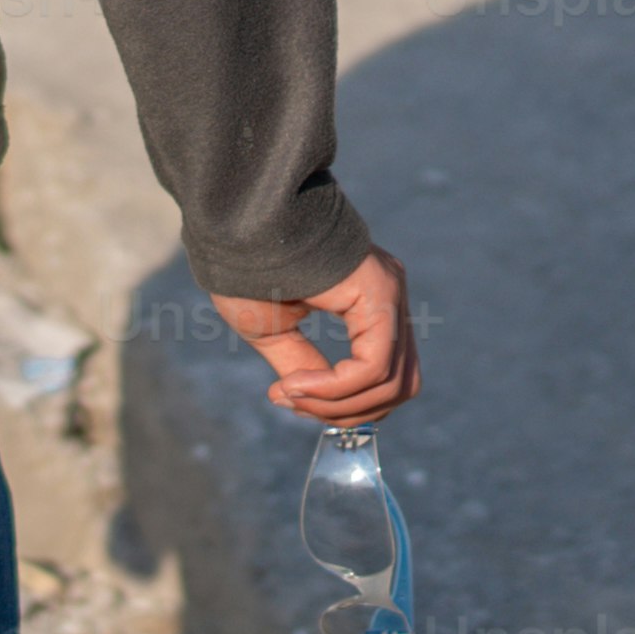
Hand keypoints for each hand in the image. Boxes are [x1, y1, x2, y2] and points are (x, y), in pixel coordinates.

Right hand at [213, 249, 413, 427]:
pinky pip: (374, 366)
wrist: (236, 223)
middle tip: (295, 403)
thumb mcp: (276, 332)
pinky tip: (298, 384)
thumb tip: (316, 402)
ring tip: (293, 393)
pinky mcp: (380, 294)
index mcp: (370, 301)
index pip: (383, 375)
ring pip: (391, 382)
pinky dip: (338, 388)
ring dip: (340, 404)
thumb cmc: (247, 267)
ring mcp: (389, 292)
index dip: (341, 405)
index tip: (287, 398)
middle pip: (398, 385)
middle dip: (348, 411)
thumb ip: (304, 366)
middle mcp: (389, 296)